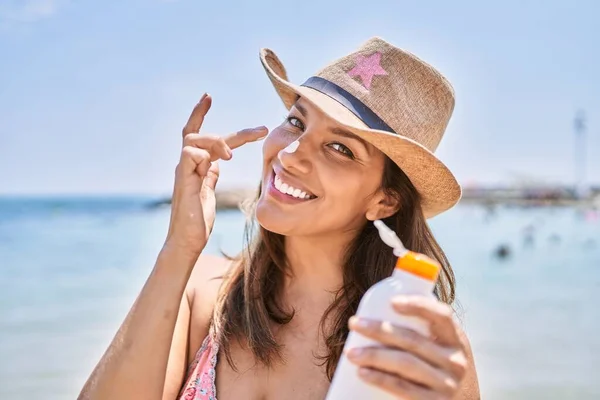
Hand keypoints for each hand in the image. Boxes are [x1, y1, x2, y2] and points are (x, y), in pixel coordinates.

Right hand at [165, 93, 267, 254]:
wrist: (187, 243)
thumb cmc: (198, 221)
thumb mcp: (209, 193)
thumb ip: (210, 176)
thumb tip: (215, 164)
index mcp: (196, 166)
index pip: (196, 134)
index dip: (199, 114)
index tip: (207, 96)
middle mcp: (187, 165)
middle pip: (195, 131)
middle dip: (207, 116)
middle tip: (251, 126)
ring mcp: (183, 172)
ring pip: (193, 139)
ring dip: (216, 140)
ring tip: (230, 154)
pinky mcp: (183, 181)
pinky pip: (189, 153)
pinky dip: (205, 152)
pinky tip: (218, 162)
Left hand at [346, 296, 468, 398]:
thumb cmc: (443, 373)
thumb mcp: (445, 351)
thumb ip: (425, 334)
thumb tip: (383, 310)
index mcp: (456, 340)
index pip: (441, 315)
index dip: (418, 305)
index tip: (392, 301)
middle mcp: (455, 361)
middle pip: (413, 340)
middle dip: (380, 329)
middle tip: (354, 323)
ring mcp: (446, 384)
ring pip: (405, 363)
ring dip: (374, 356)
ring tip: (351, 353)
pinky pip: (403, 388)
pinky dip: (380, 378)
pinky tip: (363, 372)